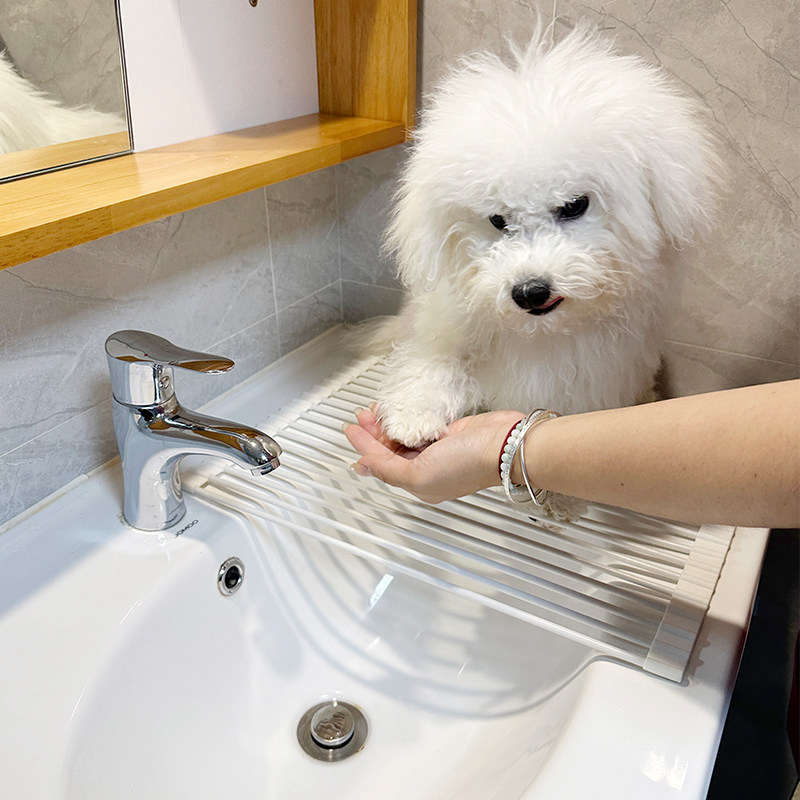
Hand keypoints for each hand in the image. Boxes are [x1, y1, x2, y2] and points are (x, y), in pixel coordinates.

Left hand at [344, 407, 523, 502]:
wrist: (505, 444)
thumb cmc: (469, 464)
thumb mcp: (419, 475)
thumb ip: (387, 470)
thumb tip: (362, 465)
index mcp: (419, 484)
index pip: (383, 464)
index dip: (364, 447)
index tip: (351, 429)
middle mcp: (427, 468)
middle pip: (391, 450)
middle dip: (374, 433)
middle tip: (362, 416)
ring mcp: (439, 450)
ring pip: (404, 436)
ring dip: (388, 423)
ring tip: (375, 411)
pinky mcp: (450, 431)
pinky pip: (421, 424)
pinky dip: (407, 417)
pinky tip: (398, 410)